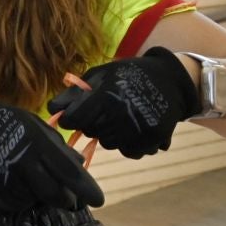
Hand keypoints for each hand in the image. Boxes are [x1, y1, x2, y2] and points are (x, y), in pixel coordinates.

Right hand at [0, 87, 103, 210]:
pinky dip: (18, 201)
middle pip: (55, 194)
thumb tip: (79, 162)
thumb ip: (54, 142)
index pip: (71, 172)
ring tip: (34, 187)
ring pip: (33, 201)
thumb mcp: (29, 122)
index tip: (98, 201)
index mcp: (38, 141)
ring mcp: (5, 175)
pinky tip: (14, 188)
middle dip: (65, 200)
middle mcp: (24, 160)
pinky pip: (11, 204)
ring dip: (38, 199)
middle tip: (67, 201)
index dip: (87, 190)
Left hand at [47, 47, 199, 159]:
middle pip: (91, 132)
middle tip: (106, 110)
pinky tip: (135, 127)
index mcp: (105, 96)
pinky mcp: (152, 139)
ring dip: (111, 134)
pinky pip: (130, 152)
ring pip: (109, 144)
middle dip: (93, 123)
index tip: (77, 114)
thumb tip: (53, 110)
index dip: (72, 118)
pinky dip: (129, 144)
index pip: (73, 120)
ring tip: (123, 116)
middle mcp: (120, 114)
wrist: (172, 79)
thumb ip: (75, 92)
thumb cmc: (129, 74)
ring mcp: (138, 128)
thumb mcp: (100, 74)